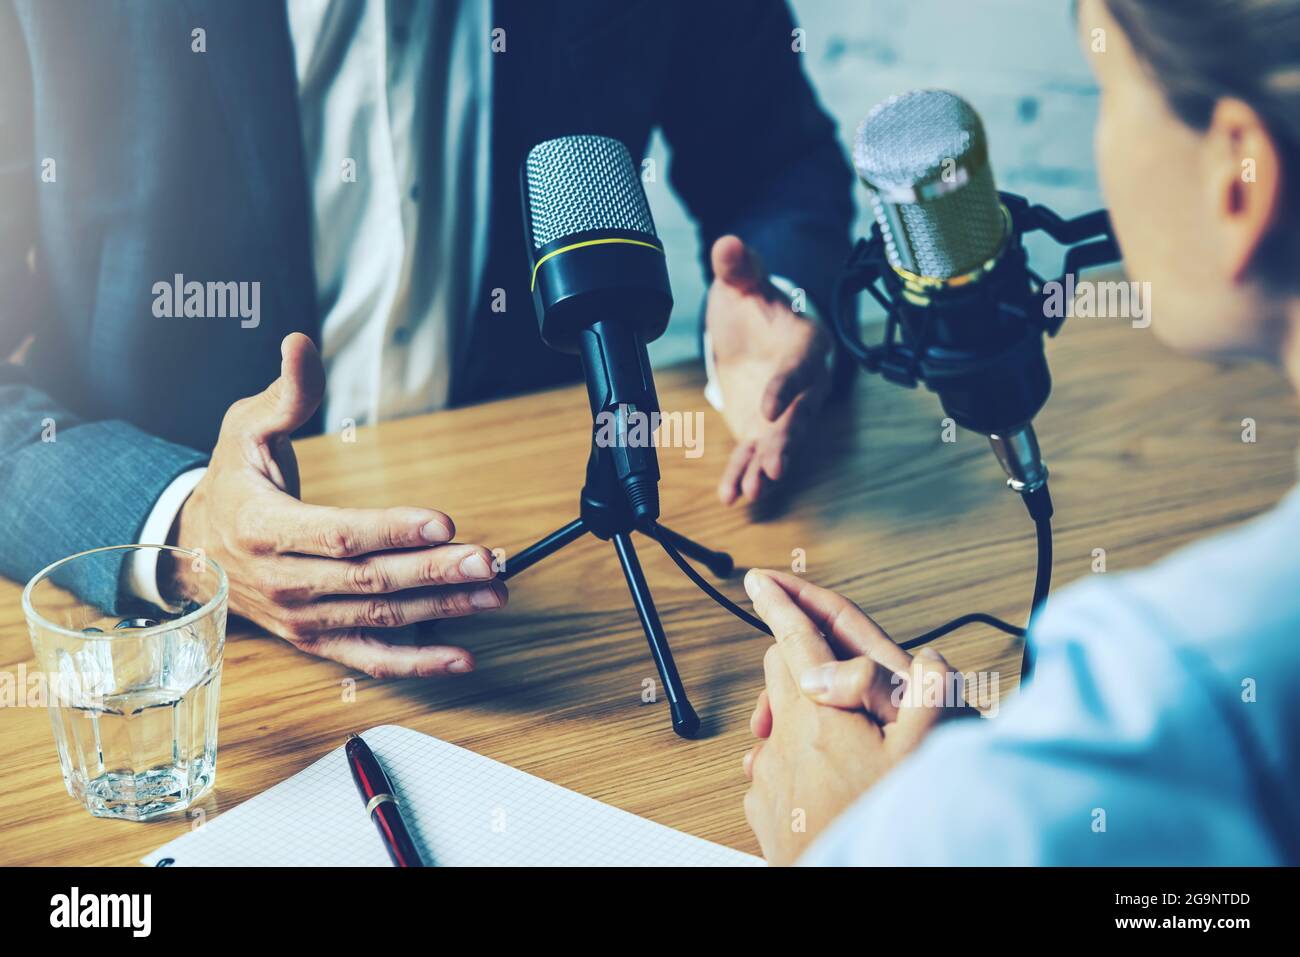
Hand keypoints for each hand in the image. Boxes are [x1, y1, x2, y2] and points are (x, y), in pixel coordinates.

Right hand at [163, 333, 506, 677]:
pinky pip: (370, 657)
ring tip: (495, 594)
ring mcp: (301, 618)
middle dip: (436, 572)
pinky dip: (418, 662)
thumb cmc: (232, 481)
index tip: (444, 522)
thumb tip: (300, 343)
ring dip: (443, 609)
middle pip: (371, 580)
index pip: (339, 534)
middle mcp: (283, 582)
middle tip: (489, 562)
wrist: (198, 546)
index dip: (394, 530)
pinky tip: (463, 656)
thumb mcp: (245, 428)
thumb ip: (285, 393)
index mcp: (264, 529)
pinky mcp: (316, 640)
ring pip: (381, 618)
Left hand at [706, 236, 833, 505]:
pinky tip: (732, 495)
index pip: (801, 366)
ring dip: (768, 466)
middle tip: (774, 465)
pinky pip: (756, 455)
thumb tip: (728, 246)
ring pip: (782, 441)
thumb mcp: (743, 282)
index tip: (770, 405)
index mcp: (805, 343)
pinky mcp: (765, 430)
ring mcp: (787, 411)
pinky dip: (744, 474)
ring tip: (754, 489)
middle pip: (800, 414)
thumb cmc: (754, 304)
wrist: (751, 328)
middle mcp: (806, 383)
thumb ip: (738, 267)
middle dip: (786, 441)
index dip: (788, 386)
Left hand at [741, 569, 966, 864]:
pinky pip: (774, 766)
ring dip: (802, 718)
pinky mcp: (762, 807)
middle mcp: (781, 740)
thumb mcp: (923, 757)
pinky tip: (827, 781)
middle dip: (801, 662)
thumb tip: (928, 660)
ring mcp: (767, 776)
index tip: (760, 579)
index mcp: (818, 715)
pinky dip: (794, 761)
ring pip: (777, 723)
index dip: (779, 603)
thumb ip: (928, 697)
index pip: (793, 641)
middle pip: (780, 674)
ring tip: (844, 742)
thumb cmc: (881, 822)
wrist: (849, 876)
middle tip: (832, 671)